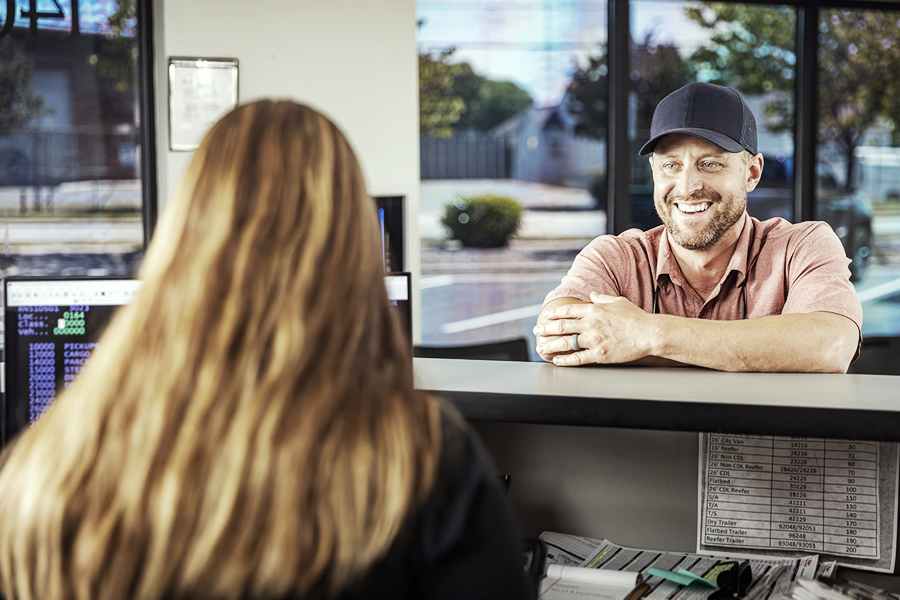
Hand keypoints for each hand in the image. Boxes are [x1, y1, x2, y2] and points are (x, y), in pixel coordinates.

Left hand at [533, 293, 654, 365]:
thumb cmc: (636, 317)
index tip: (545, 316)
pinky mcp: (599, 355)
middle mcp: (591, 324)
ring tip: (541, 347)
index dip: (554, 313)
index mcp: (594, 310)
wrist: (649, 334)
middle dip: (546, 329)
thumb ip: (602, 298)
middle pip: (562, 326)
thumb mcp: (618, 302)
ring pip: (566, 343)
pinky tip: (556, 360)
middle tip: (536, 331)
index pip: (567, 311)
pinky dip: (565, 360)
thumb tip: (592, 293)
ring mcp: (594, 340)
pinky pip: (578, 359)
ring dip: (550, 345)